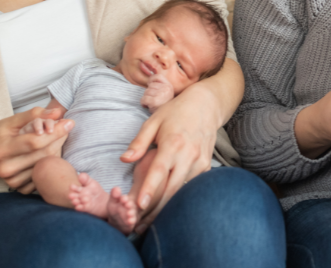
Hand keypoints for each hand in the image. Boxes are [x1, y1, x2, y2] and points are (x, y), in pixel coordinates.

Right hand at [0, 107, 72, 193]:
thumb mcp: (12, 120)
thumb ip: (34, 114)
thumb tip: (58, 112)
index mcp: (2, 149)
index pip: (35, 142)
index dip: (55, 132)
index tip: (69, 122)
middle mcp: (6, 168)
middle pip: (44, 154)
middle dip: (59, 139)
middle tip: (65, 128)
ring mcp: (12, 181)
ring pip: (47, 165)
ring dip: (57, 150)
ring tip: (54, 139)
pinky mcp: (19, 188)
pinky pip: (43, 176)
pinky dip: (50, 164)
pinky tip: (46, 154)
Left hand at [121, 82, 220, 232]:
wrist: (206, 105)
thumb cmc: (176, 112)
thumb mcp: (154, 121)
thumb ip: (139, 142)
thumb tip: (124, 160)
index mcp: (173, 143)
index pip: (159, 171)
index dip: (149, 189)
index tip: (139, 205)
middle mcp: (188, 155)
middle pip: (171, 188)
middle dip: (155, 209)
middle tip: (137, 225)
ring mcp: (199, 162)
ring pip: (182, 191)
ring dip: (166, 207)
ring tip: (150, 222)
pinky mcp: (206, 166)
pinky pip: (191, 186)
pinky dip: (179, 197)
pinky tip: (167, 208)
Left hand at [141, 73, 175, 111]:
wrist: (167, 117)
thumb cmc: (163, 105)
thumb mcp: (166, 93)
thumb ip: (160, 86)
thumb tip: (149, 80)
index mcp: (169, 86)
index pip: (158, 76)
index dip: (151, 79)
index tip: (149, 84)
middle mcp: (166, 89)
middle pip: (150, 86)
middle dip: (148, 93)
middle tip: (152, 99)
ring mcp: (161, 94)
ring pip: (146, 92)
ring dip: (146, 98)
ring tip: (151, 103)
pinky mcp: (155, 101)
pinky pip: (143, 99)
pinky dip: (143, 103)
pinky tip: (147, 105)